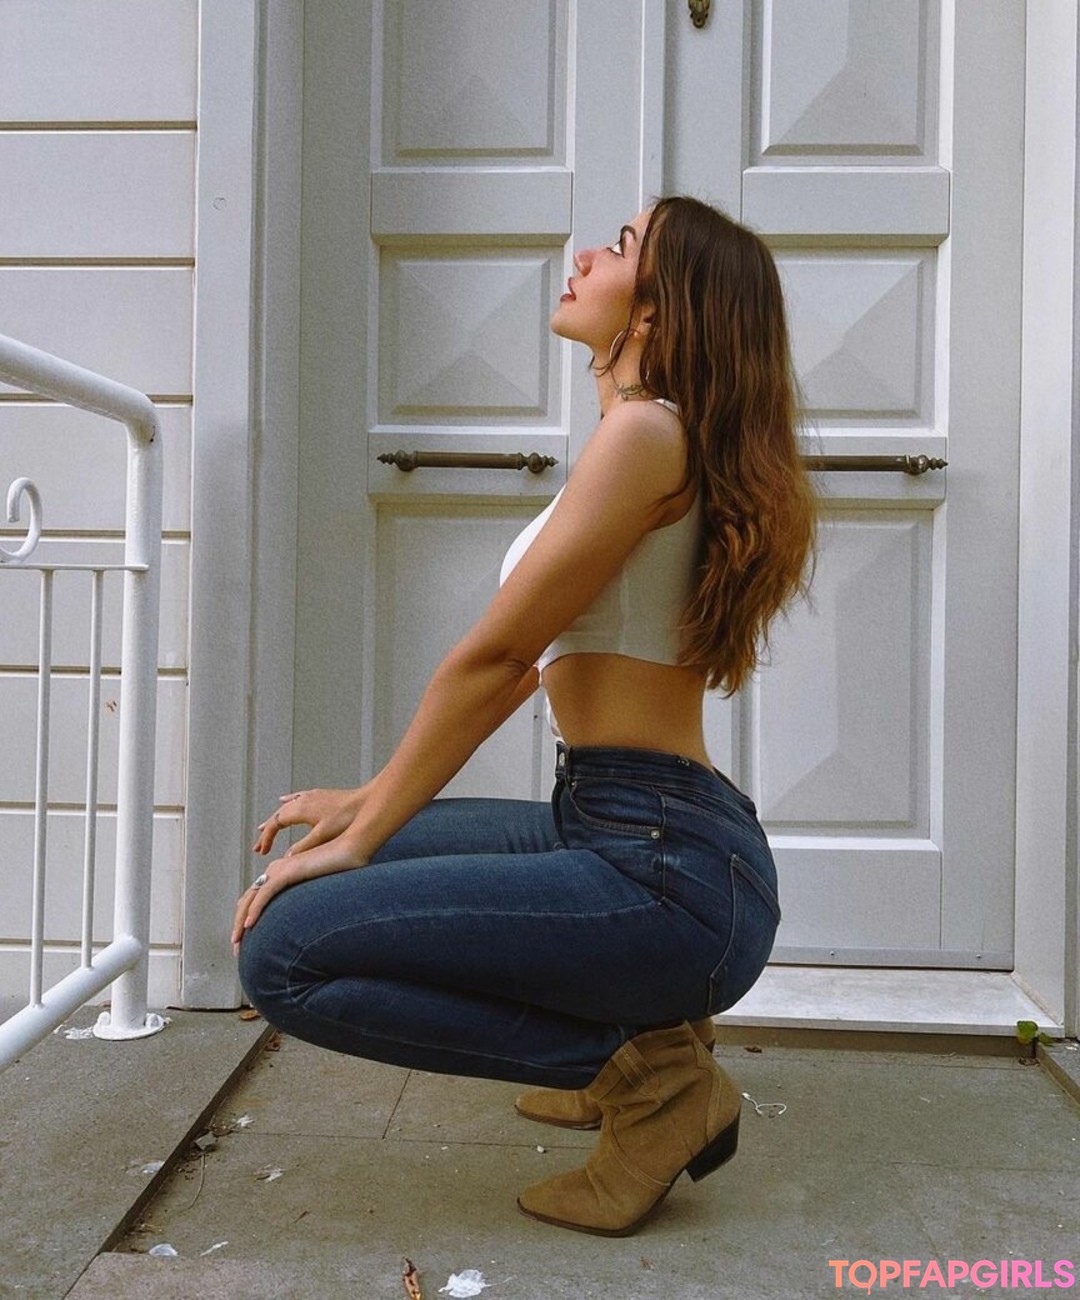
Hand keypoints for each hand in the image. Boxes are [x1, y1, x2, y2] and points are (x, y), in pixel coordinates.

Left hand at [232, 787, 368, 954]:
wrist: (355, 849)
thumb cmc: (344, 868)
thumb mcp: (322, 889)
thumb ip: (311, 900)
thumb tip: (311, 923)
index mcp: (282, 873)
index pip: (256, 898)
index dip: (247, 918)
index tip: (246, 940)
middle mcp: (277, 870)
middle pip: (247, 900)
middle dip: (238, 925)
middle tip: (235, 947)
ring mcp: (281, 869)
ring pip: (251, 898)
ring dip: (241, 922)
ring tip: (236, 942)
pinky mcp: (289, 871)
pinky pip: (266, 893)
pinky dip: (255, 910)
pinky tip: (249, 926)